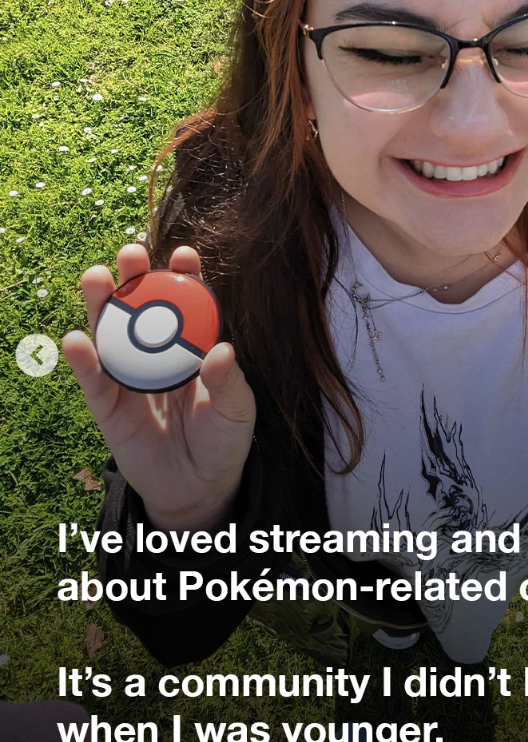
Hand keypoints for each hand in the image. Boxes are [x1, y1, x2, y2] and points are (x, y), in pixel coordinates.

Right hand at [62, 244, 256, 530]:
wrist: (199, 488)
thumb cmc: (223, 441)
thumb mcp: (236, 411)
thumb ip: (228, 382)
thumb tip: (221, 350)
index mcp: (192, 349)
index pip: (188, 306)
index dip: (185, 278)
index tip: (185, 254)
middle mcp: (157, 356)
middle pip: (141, 310)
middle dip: (135, 278)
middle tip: (131, 254)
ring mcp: (129, 377)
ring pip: (110, 334)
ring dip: (101, 305)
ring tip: (97, 277)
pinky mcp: (108, 406)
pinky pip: (93, 380)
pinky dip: (83, 359)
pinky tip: (77, 339)